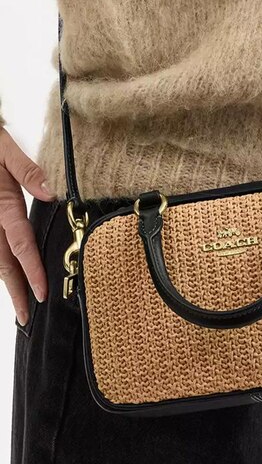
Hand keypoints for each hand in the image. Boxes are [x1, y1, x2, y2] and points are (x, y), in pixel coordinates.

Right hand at [0, 128, 55, 325]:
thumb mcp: (6, 150)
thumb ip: (28, 171)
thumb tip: (51, 193)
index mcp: (1, 205)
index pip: (19, 244)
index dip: (31, 270)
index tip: (41, 292)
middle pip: (2, 262)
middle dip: (15, 290)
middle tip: (27, 316)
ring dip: (5, 281)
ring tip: (18, 304)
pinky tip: (6, 275)